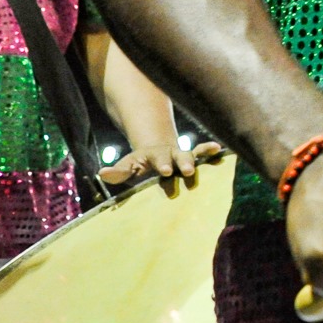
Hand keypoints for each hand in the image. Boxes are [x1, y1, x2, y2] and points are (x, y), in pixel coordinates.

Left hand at [97, 138, 223, 196]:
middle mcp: (169, 153)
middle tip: (187, 171)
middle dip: (182, 162)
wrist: (154, 153)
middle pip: (176, 155)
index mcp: (152, 156)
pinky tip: (220, 149)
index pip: (157, 160)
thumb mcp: (128, 166)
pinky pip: (201, 152)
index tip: (165, 171)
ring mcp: (181, 154)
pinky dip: (209, 149)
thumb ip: (118, 171)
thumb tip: (102, 173)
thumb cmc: (139, 165)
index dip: (162, 164)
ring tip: (211, 155)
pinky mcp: (192, 156)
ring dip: (198, 157)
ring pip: (190, 154)